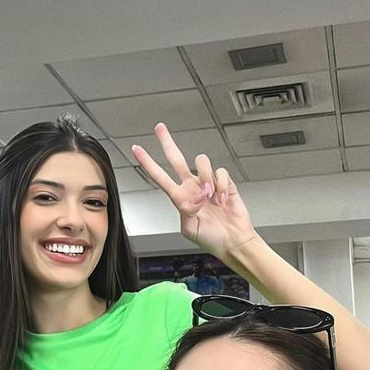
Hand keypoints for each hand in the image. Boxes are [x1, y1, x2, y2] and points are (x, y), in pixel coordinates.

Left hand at [133, 123, 256, 260]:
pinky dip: (221, 185)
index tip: (137, 151)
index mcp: (180, 198)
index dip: (148, 164)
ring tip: (210, 197)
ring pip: (201, 162)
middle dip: (166, 142)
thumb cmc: (211, 238)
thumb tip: (195, 196)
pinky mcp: (224, 182)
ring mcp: (207, 183)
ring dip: (205, 178)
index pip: (160, 177)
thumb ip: (186, 212)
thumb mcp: (190, 229)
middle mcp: (191, 187)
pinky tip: (222, 199)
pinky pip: (220, 172)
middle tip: (159, 128)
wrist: (233, 242)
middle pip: (176, 158)